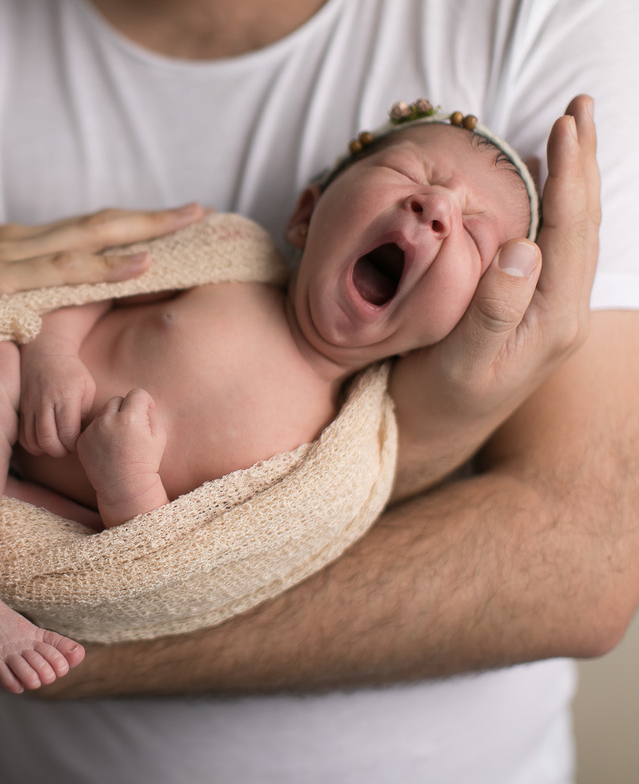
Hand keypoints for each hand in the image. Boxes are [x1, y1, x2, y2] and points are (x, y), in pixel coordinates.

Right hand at [0, 205, 204, 385]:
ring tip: (187, 223)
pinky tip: (140, 263)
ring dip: (139, 230)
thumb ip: (4, 308)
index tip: (171, 225)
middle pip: (94, 226)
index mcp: (10, 253)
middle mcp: (11, 246)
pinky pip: (57, 274)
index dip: (126, 228)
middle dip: (149, 217)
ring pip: (84, 240)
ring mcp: (2, 261)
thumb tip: (37, 322)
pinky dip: (102, 265)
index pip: (79, 235)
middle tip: (201, 211)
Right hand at [20, 351, 95, 456]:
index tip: (79, 441)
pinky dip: (33, 445)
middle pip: (48, 441)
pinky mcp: (22, 410)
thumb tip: (81, 435)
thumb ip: (86, 412)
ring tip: (57, 444)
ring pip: (33, 441)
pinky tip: (44, 440)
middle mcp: (45, 404)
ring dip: (46, 449)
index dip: (74, 445)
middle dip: (60, 451)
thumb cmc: (72, 371)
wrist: (44, 352)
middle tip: (68, 447)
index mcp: (66, 398)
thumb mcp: (88, 387)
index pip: (68, 434)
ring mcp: (31, 407)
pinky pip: (23, 436)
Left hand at [78, 389, 167, 526]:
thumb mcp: (159, 436)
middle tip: (132, 427)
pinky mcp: (82, 440)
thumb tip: (142, 404)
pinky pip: (92, 427)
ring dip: (111, 420)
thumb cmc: (146, 461)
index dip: (145, 401)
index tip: (146, 412)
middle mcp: (109, 420)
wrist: (125, 487)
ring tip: (119, 440)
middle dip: (126, 408)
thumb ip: (152, 414)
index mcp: (131, 418)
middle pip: (117, 400)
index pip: (137, 394)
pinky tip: (107, 448)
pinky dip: (99, 433)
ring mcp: (93, 430)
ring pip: (103, 413)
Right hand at [389, 96, 599, 497]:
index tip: (564, 122)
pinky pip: (557, 249)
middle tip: (581, 108)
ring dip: (575, 180)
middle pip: (582, 223)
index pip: (567, 230)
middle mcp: (562, 315)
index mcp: (550, 320)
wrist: (429, 445)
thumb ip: (494, 309)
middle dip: (582, 162)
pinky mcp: (532, 318)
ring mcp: (550, 317)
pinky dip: (556, 208)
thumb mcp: (458, 362)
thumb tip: (525, 247)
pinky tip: (547, 193)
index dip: (567, 173)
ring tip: (573, 136)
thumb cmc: (431, 404)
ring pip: (575, 234)